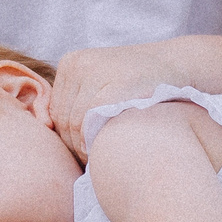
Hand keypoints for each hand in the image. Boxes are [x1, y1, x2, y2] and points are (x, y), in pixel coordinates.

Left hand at [49, 41, 179, 158]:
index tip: (86, 150)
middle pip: (63, 118)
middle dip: (75, 144)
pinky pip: (92, 120)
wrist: (178, 66)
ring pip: (75, 123)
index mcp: (72, 62)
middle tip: (93, 159)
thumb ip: (73, 104)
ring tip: (101, 155)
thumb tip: (43, 126)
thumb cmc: (139, 85)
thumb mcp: (101, 86)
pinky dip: (97, 139)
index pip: (55, 111)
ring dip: (85, 146)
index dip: (67, 137)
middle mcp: (79, 64)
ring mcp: (96, 71)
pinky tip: (109, 146)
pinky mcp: (115, 83)